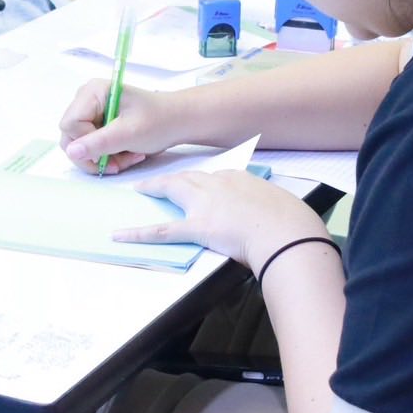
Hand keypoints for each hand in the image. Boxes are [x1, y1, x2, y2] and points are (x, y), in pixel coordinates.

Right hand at [59, 80, 178, 173]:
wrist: (177, 121)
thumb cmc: (159, 121)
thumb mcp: (130, 133)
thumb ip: (99, 142)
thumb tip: (71, 151)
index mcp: (93, 91)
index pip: (70, 124)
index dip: (86, 142)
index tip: (110, 151)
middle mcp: (86, 99)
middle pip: (71, 136)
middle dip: (95, 154)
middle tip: (119, 163)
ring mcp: (90, 112)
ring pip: (79, 146)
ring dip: (102, 157)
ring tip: (127, 157)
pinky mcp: (95, 124)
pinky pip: (89, 147)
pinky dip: (106, 155)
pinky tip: (125, 153)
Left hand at [116, 169, 329, 272]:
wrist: (287, 232)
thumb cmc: (290, 222)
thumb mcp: (278, 203)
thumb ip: (264, 205)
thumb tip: (264, 214)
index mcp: (238, 178)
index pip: (215, 178)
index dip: (203, 183)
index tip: (199, 187)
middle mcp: (218, 184)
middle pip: (189, 177)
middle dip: (171, 179)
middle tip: (156, 182)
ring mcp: (205, 204)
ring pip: (173, 191)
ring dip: (155, 189)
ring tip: (139, 190)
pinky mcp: (198, 227)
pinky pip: (163, 230)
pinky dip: (139, 234)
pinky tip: (122, 235)